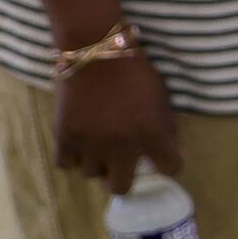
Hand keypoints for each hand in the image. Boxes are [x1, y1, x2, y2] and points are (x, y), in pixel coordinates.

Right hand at [52, 38, 182, 195]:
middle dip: (123, 178)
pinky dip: (71, 157)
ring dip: (96, 164)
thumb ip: (167, 130)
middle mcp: (123, 147)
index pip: (170, 169)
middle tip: (120, 166)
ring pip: (92, 175)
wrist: (96, 51)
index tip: (159, 160)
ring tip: (97, 148)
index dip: (166, 165)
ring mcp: (92, 145)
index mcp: (154, 136)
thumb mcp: (161, 100)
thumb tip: (172, 155)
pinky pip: (65, 164)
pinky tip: (78, 145)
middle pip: (122, 187)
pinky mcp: (65, 137)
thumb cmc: (134, 72)